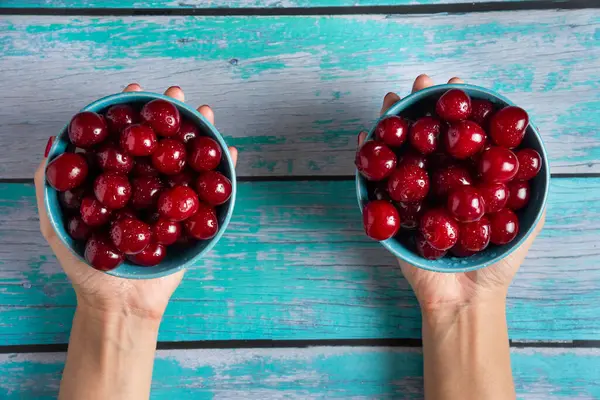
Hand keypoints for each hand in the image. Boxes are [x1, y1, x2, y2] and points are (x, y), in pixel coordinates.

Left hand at [34, 84, 237, 320]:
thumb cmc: (86, 268)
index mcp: (118, 184)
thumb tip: (54, 145)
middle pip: (160, 144)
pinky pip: (212, 193)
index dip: (129, 113)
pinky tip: (231, 151)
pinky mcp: (193, 221)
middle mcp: (147, 187)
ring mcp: (172, 202)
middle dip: (169, 115)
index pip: (125, 139)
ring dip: (201, 134)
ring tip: (207, 111)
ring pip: (188, 162)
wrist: (120, 304)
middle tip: (175, 93)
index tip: (132, 90)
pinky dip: (225, 172)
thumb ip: (51, 188)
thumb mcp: (56, 225)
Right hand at [358, 74, 544, 313]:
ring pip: (401, 151)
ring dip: (393, 122)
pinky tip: (366, 136)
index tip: (461, 86)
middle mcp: (438, 181)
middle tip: (423, 81)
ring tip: (393, 98)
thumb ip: (530, 189)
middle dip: (424, 106)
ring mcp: (412, 194)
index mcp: (467, 179)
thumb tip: (534, 151)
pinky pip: (376, 181)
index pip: (461, 136)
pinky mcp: (390, 211)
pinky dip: (367, 157)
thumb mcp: (526, 221)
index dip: (460, 109)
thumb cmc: (496, 263)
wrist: (464, 297)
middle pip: (429, 136)